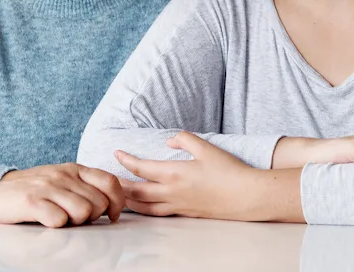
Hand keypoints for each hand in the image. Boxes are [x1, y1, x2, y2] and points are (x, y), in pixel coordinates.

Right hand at [0, 163, 124, 227]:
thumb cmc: (37, 189)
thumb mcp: (64, 180)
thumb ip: (86, 187)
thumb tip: (111, 206)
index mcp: (75, 169)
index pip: (110, 182)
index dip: (117, 202)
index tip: (112, 215)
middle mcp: (64, 175)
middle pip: (98, 203)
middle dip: (93, 217)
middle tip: (76, 218)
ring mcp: (48, 187)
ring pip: (83, 211)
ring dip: (75, 222)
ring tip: (62, 218)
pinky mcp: (32, 201)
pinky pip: (58, 220)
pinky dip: (56, 225)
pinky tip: (47, 220)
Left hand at [114, 132, 259, 220]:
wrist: (246, 196)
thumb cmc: (228, 171)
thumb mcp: (207, 147)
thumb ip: (184, 140)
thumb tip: (169, 141)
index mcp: (174, 173)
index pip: (141, 168)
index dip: (126, 161)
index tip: (116, 153)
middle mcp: (171, 192)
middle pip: (136, 191)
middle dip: (120, 184)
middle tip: (108, 178)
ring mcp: (178, 206)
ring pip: (144, 207)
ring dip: (129, 201)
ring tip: (119, 195)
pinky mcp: (185, 214)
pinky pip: (158, 213)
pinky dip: (145, 210)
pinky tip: (143, 207)